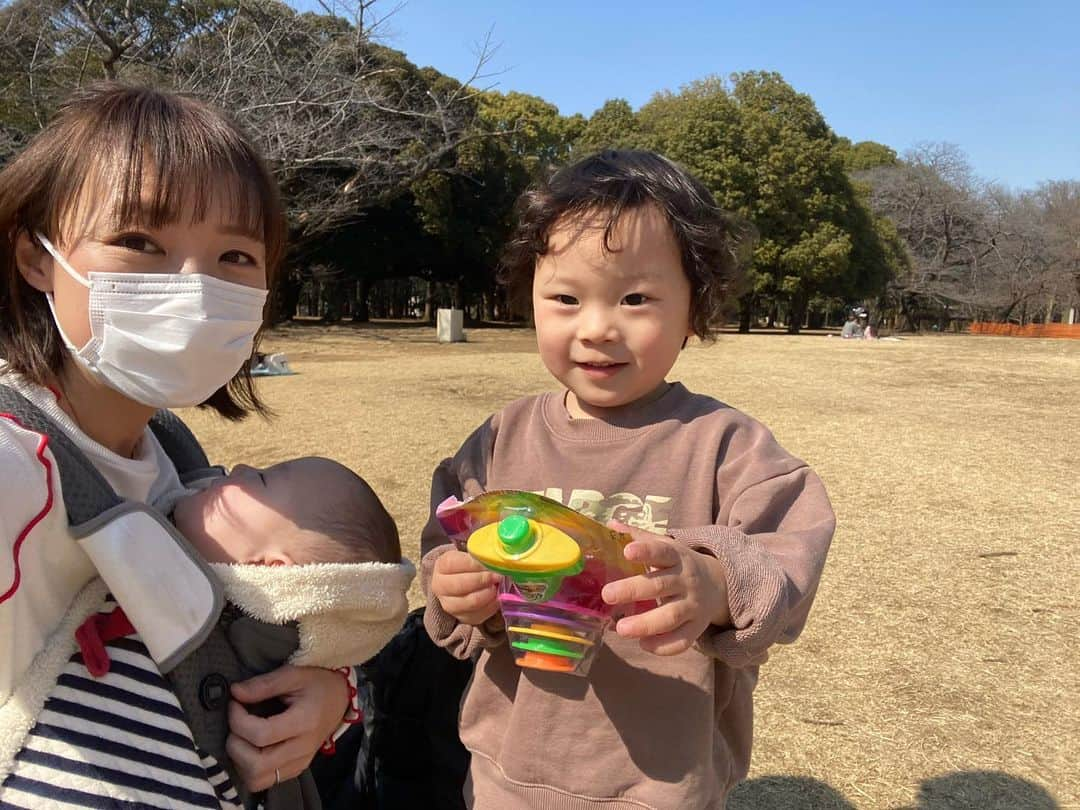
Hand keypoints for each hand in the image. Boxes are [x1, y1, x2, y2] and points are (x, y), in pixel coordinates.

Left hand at [226, 665, 348, 791]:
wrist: (340, 698)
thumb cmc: (319, 684)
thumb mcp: (294, 675)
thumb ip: (264, 684)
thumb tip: (236, 692)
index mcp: (305, 722)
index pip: (261, 735)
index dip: (238, 720)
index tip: (235, 703)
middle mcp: (303, 747)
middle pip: (256, 764)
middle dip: (236, 744)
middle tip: (236, 724)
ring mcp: (300, 762)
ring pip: (257, 778)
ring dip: (240, 759)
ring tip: (242, 737)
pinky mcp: (296, 769)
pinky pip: (265, 780)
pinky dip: (250, 767)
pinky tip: (252, 747)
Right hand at [430, 548, 501, 625]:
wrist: (460, 581)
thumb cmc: (468, 565)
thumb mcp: (469, 554)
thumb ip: (479, 553)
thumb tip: (495, 555)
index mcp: (442, 566)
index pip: (455, 564)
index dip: (475, 563)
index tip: (490, 562)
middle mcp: (441, 587)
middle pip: (462, 585)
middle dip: (483, 579)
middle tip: (498, 575)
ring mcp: (450, 605)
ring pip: (471, 602)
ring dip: (489, 594)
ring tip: (499, 585)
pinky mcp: (462, 617)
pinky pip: (479, 614)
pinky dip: (492, 606)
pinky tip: (499, 596)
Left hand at [601, 522, 730, 655]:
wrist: (719, 583)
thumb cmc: (679, 564)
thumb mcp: (665, 546)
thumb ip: (639, 537)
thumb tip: (610, 524)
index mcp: (676, 556)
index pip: (661, 551)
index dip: (645, 551)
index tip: (627, 551)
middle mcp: (686, 580)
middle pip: (661, 585)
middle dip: (633, 590)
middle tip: (607, 595)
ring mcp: (693, 605)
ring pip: (671, 616)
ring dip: (646, 624)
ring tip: (620, 629)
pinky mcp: (697, 627)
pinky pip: (683, 640)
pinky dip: (664, 646)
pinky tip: (643, 644)